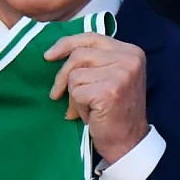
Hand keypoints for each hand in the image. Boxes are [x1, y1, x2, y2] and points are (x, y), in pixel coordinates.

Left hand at [45, 32, 147, 163]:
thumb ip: (93, 61)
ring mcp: (120, 74)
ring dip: (74, 96)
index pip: (91, 37)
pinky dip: (77, 107)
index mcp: (131, 52)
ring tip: (86, 108)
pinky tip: (91, 116)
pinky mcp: (109, 91)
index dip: (67, 43)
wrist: (128, 142)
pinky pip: (76, 92)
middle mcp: (129, 59)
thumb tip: (54, 53)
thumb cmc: (115, 111)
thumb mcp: (110, 77)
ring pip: (75, 75)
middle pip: (79, 55)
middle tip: (57, 95)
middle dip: (62, 76)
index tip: (49, 55)